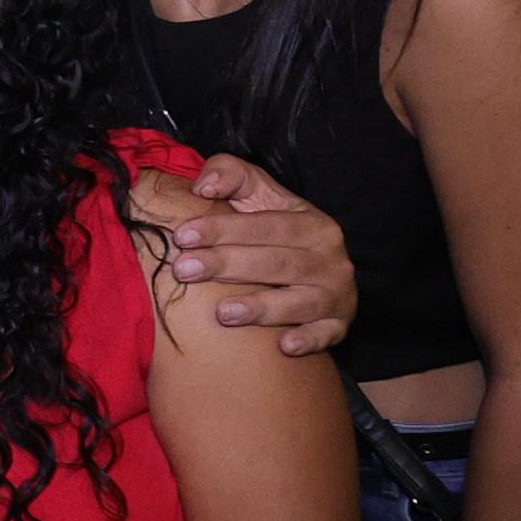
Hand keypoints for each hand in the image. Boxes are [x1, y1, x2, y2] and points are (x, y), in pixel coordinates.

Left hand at [165, 155, 355, 353]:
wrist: (318, 270)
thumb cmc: (275, 231)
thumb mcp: (259, 195)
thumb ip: (231, 175)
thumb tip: (204, 186)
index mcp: (311, 223)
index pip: (266, 224)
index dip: (224, 228)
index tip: (183, 235)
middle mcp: (329, 259)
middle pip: (277, 263)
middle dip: (228, 265)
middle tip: (184, 270)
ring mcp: (336, 294)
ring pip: (300, 301)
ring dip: (262, 308)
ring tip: (222, 313)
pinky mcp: (338, 325)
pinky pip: (326, 334)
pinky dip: (309, 340)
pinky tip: (284, 345)